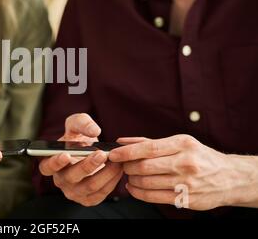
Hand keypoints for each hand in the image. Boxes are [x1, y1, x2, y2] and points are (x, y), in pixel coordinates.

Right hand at [39, 114, 122, 206]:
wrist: (91, 152)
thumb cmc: (78, 139)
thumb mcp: (77, 124)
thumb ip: (82, 122)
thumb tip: (94, 131)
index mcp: (51, 163)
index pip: (47, 167)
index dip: (55, 162)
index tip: (67, 154)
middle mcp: (60, 180)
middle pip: (72, 177)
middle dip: (88, 165)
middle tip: (102, 154)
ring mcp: (73, 192)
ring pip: (90, 186)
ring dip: (106, 173)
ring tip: (116, 161)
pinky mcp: (88, 199)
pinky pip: (101, 193)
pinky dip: (112, 181)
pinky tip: (117, 169)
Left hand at [109, 134, 249, 209]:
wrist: (229, 177)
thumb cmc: (199, 156)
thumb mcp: (179, 142)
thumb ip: (148, 142)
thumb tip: (121, 141)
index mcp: (183, 144)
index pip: (148, 148)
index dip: (127, 152)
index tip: (113, 154)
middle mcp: (186, 162)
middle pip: (144, 166)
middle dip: (127, 167)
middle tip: (122, 166)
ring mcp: (187, 182)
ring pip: (146, 182)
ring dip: (131, 180)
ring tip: (129, 177)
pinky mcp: (186, 199)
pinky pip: (153, 197)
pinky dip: (138, 193)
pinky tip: (134, 188)